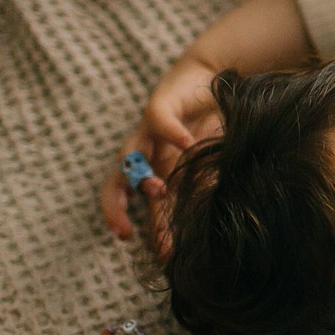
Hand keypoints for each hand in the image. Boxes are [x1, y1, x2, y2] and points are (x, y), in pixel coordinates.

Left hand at [100, 54, 223, 248]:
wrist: (217, 77)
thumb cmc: (214, 123)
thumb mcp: (210, 165)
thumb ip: (203, 192)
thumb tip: (210, 229)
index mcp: (158, 170)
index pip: (145, 206)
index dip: (152, 232)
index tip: (162, 257)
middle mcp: (147, 154)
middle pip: (117, 184)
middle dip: (116, 208)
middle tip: (124, 233)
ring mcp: (149, 131)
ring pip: (129, 156)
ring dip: (141, 175)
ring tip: (159, 190)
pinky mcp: (161, 105)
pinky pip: (158, 122)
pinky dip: (172, 133)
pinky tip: (187, 144)